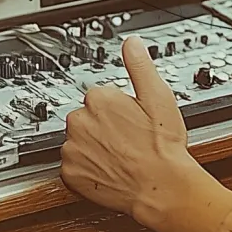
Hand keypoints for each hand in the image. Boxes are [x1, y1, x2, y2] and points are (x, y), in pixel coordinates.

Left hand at [60, 36, 202, 229]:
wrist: (161, 188)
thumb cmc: (162, 147)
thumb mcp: (158, 97)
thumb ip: (139, 65)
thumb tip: (131, 44)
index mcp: (99, 99)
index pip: (99, 97)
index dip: (116, 109)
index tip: (128, 120)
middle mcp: (79, 121)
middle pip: (85, 118)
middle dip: (102, 126)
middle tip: (125, 139)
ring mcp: (72, 149)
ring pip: (78, 141)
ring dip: (92, 147)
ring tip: (118, 156)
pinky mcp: (69, 174)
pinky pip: (72, 166)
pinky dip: (85, 169)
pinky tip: (106, 169)